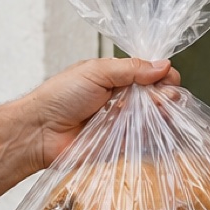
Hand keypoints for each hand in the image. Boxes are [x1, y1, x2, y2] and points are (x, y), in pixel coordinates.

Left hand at [17, 57, 178, 166]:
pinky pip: (144, 139)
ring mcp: (122, 122)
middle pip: (157, 95)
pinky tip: (159, 128)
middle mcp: (122, 98)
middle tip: (165, 98)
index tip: (169, 78)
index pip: (150, 73)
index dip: (163, 74)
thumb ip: (131, 69)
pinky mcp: (121, 144)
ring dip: (164, 113)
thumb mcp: (96, 71)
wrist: (40, 131)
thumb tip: (163, 65)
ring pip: (154, 117)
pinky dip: (155, 134)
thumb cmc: (61, 96)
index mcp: (116, 77)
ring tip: (161, 111)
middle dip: (167, 94)